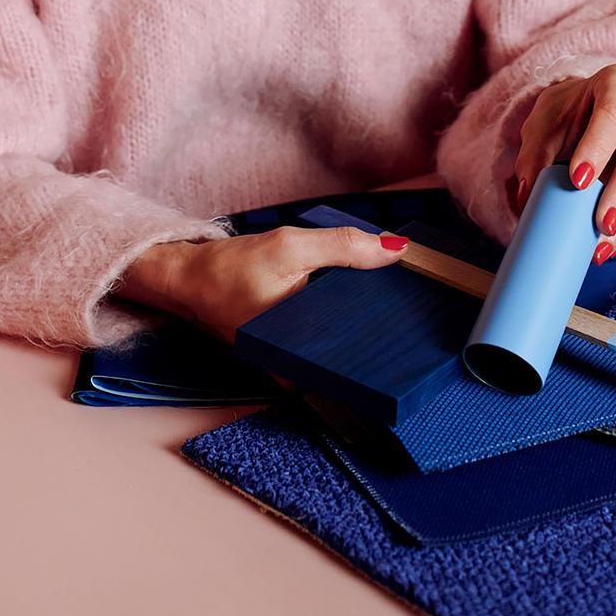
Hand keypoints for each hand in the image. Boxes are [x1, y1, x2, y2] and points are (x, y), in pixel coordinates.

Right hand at [121, 225, 410, 346]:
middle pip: (359, 350)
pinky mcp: (292, 345)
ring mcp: (296, 359)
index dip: (395, 339)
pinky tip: (367, 298)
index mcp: (302, 356)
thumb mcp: (290, 248)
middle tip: (423, 307)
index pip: (364, 356)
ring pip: (345, 341)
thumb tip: (398, 251)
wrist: (187, 278)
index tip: (428, 320)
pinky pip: (328, 333)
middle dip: (388, 329)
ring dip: (369, 321)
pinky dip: (346, 315)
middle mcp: (301, 368)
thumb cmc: (232, 268)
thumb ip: (344, 248)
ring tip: (404, 303)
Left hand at [506, 62, 615, 258]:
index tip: (577, 180)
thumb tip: (527, 198)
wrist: (593, 107)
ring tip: (602, 246)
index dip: (597, 147)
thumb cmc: (569, 111)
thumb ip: (534, 153)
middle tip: (601, 224)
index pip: (613, 113)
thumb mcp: (545, 119)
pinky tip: (613, 245)